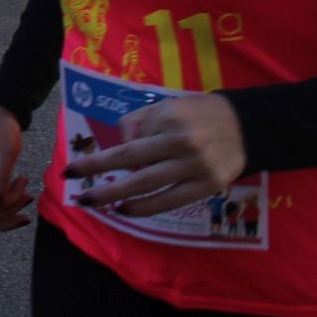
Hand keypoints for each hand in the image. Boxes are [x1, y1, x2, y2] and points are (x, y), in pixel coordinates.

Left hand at [65, 94, 246, 217]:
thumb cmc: (196, 114)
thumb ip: (137, 123)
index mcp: (169, 121)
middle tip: (79, 196)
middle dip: (103, 184)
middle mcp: (182, 144)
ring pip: (151, 187)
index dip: (97, 160)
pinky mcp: (208, 186)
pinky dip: (147, 208)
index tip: (72, 170)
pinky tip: (127, 210)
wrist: (244, 125)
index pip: (126, 145)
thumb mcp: (164, 107)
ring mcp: (197, 168)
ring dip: (121, 198)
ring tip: (98, 204)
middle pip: (135, 167)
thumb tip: (119, 148)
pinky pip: (172, 200)